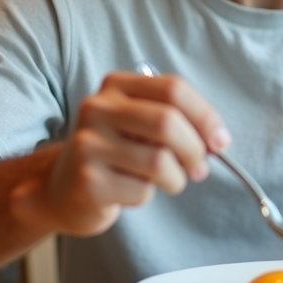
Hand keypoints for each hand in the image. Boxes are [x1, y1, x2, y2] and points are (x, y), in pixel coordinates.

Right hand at [11, 71, 231, 236]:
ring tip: (167, 182)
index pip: (173, 89)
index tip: (220, 141)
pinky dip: (148, 196)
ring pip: (159, 161)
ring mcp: (88, 144)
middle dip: (195, 150)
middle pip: (167, 122)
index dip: (205, 116)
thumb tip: (217, 141)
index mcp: (115, 86)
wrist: (61, 189)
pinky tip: (130, 192)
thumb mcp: (140, 126)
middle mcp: (97, 108)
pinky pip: (141, 190)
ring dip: (176, 179)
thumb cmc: (115, 154)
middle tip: (200, 169)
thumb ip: (177, 123)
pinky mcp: (87, 181)